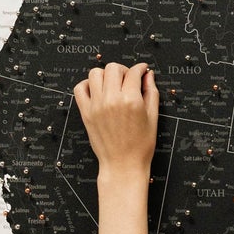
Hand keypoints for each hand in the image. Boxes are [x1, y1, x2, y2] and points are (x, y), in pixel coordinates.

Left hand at [72, 61, 158, 179]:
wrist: (123, 165)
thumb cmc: (140, 147)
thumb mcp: (153, 118)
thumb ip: (151, 93)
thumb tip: (149, 76)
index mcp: (131, 100)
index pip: (134, 73)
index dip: (140, 69)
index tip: (142, 70)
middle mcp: (112, 100)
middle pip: (113, 68)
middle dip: (123, 70)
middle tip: (128, 79)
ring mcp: (96, 105)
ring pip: (95, 73)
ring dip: (105, 75)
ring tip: (112, 84)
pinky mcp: (86, 112)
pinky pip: (80, 88)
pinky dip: (87, 84)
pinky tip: (97, 90)